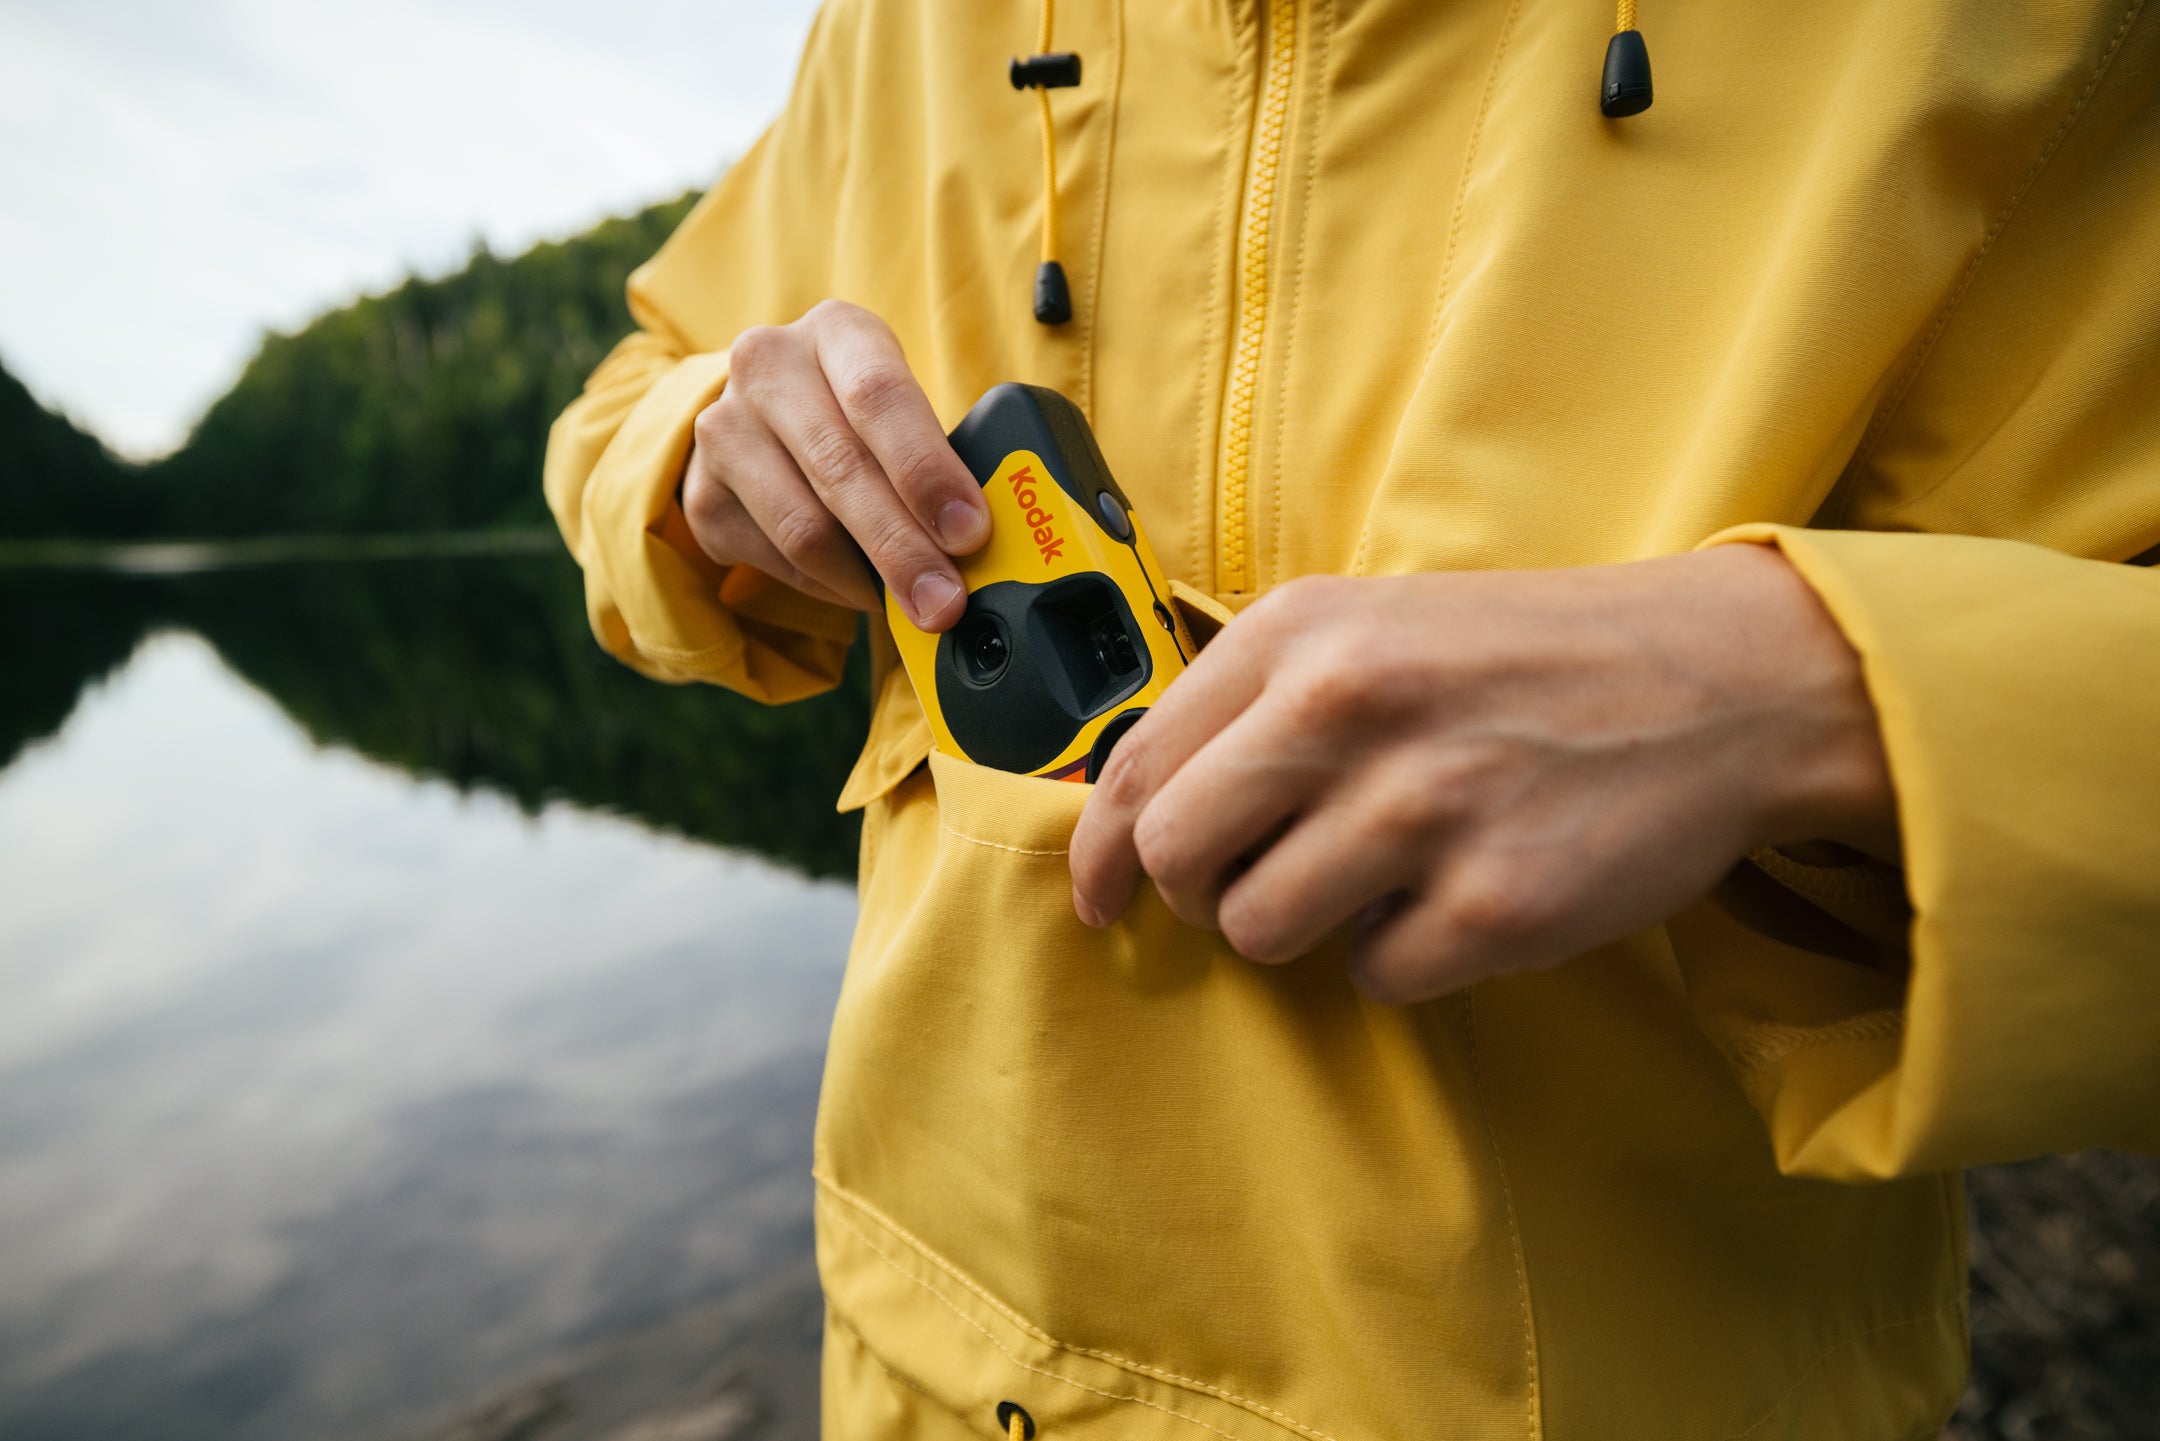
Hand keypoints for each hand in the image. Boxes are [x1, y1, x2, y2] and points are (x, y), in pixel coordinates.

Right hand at [682, 300, 986, 630]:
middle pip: (841, 469)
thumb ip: (940, 456)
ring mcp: (725, 429)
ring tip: (911, 604)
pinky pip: (779, 561)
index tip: (969, 532)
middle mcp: (767, 367)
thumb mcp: (902, 407)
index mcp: (836, 332)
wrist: (763, 418)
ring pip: (804, 527)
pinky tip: (861, 587)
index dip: (927, 470)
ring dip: (867, 581)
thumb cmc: (860, 416)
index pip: (880, 396)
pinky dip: (832, 587)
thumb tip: (980, 541)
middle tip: (945, 602)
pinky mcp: (704, 494)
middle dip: (904, 548)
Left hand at [1067, 545, 1897, 1002]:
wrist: (1722, 680)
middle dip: (1202, 893)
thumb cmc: (1529, 660)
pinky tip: (1460, 898)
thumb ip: (1256, 703)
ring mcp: (1421, 806)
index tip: (1102, 899)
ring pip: (1262, 932)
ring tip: (1384, 876)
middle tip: (1261, 883)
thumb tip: (1138, 813)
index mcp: (1300, 633)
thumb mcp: (1374, 626)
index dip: (1099, 853)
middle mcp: (1345, 709)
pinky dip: (1405, 958)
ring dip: (1309, 926)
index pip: (1137, 768)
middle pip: (1177, 859)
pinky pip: (1377, 977)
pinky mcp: (1495, 899)